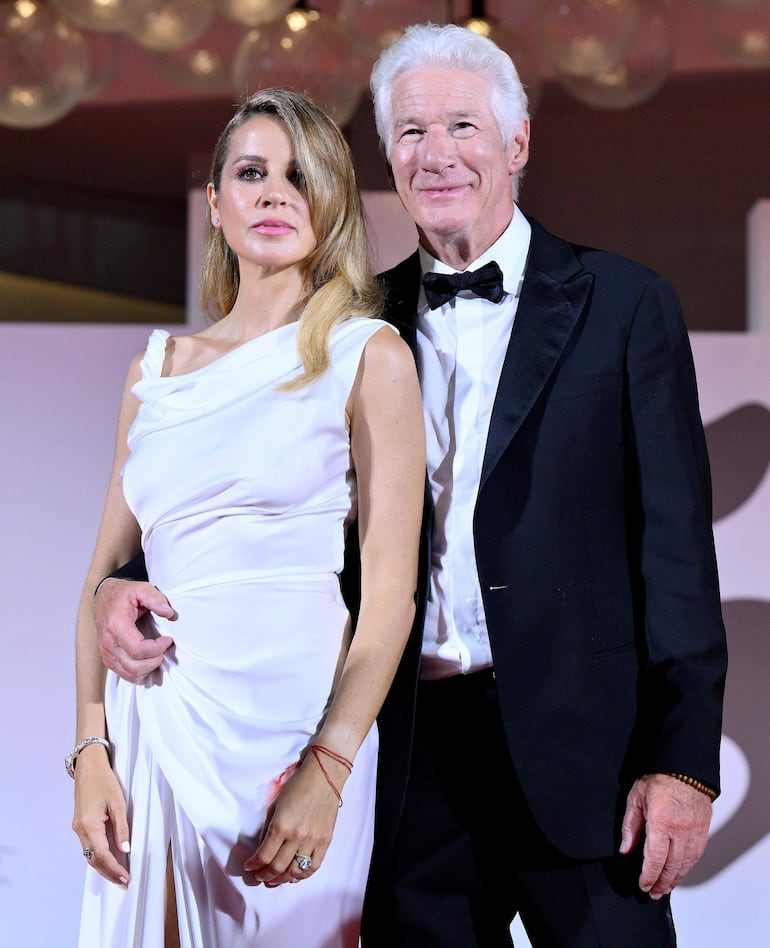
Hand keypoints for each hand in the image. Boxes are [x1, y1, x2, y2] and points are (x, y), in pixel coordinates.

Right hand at [71, 744, 130, 886]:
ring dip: (103, 867)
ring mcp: (78, 828)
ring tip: (118, 875)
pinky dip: (98, 856)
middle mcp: (80, 830)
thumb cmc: (104, 781)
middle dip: (108, 873)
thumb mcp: (118, 803)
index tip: (126, 878)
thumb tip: (125, 850)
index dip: (114, 869)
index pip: (102, 855)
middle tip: (124, 882)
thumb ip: (122, 827)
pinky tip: (109, 859)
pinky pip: (88, 846)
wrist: (88, 767)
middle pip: (93, 860)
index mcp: (89, 825)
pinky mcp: (79, 824)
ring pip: (88, 854)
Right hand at [93, 578, 175, 682]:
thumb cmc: (124, 595)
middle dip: (155, 660)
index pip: (137, 649)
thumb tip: (169, 613)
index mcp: (115, 625)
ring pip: (130, 674)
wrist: (105, 598)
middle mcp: (108, 643)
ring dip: (149, 668)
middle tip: (164, 648)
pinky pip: (126, 675)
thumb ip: (155, 598)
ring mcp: (106, 653)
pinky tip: (149, 660)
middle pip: (134, 666)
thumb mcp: (141, 588)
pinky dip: (141, 673)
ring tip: (158, 654)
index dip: (157, 649)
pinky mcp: (108, 660)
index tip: (168, 640)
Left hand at [243, 753, 347, 886]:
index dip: (253, 865)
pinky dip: (302, 875)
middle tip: (259, 876)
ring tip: (274, 880)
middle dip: (264, 875)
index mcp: (281, 825)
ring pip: (295, 872)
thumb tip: (263, 849)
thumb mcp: (275, 805)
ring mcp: (313, 840)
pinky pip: (313, 867)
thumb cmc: (297, 786)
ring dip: (281, 880)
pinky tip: (294, 876)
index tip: (249, 866)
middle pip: (278, 868)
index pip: (264, 856)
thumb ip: (269, 829)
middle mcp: (297, 836)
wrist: (324, 776)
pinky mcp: (325, 841)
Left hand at [620, 772, 712, 898]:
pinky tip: (681, 872)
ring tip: (666, 888)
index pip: (655, 859)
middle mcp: (680, 830)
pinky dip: (688, 867)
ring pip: (686, 863)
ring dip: (676, 879)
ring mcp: (694, 831)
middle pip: (672, 866)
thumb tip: (625, 849)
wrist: (684, 767)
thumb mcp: (636, 799)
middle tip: (654, 892)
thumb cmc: (658, 778)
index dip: (649, 876)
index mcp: (661, 823)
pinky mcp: (703, 829)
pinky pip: (697, 854)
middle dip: (662, 882)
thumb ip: (630, 826)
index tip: (643, 885)